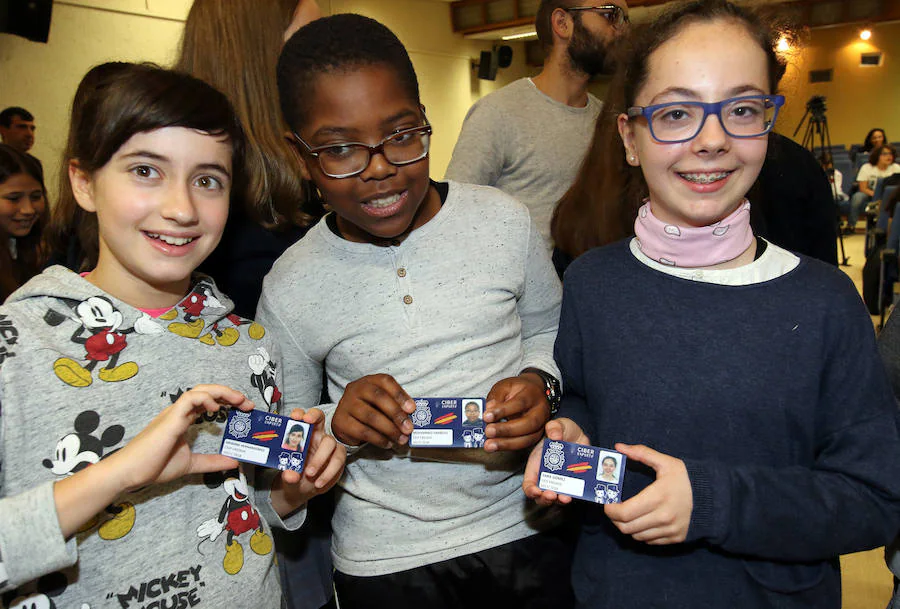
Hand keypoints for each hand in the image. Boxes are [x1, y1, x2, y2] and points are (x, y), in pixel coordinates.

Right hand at [107, 384, 253, 491]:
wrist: (129, 473)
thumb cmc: (154, 467)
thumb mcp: (190, 464)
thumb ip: (211, 462)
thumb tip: (234, 462)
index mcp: (183, 419)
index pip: (208, 402)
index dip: (227, 401)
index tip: (245, 409)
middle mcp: (179, 412)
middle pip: (206, 391)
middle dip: (229, 393)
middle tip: (247, 403)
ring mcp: (174, 413)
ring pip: (199, 390)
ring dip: (221, 392)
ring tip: (238, 400)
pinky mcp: (170, 418)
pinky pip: (189, 399)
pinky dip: (205, 399)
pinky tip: (216, 408)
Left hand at [272, 408, 346, 515]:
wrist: (303, 489)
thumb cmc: (295, 476)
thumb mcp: (288, 477)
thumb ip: (288, 476)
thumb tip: (290, 475)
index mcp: (302, 436)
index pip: (302, 419)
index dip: (300, 414)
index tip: (295, 416)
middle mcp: (316, 437)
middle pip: (320, 419)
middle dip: (314, 416)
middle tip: (307, 421)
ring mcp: (329, 446)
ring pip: (329, 443)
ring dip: (319, 458)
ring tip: (309, 474)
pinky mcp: (338, 457)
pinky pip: (338, 460)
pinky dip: (328, 472)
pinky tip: (318, 483)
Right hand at [331, 374, 414, 447]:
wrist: (345, 420)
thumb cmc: (370, 409)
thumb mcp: (382, 402)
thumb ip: (395, 405)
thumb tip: (412, 417)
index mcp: (369, 380)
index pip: (385, 381)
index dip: (400, 394)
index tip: (412, 409)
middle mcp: (356, 389)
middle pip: (378, 397)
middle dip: (396, 414)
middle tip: (409, 428)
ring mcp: (346, 404)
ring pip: (371, 416)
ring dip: (390, 430)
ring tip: (401, 439)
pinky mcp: (341, 422)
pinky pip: (363, 431)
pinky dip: (379, 439)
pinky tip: (388, 443)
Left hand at [483, 372, 549, 451]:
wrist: (533, 393)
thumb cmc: (517, 390)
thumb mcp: (505, 386)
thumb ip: (496, 396)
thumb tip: (488, 409)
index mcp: (532, 395)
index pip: (519, 403)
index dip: (503, 411)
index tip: (486, 416)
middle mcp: (540, 411)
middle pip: (527, 423)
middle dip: (506, 430)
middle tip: (488, 432)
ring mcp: (541, 425)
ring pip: (528, 438)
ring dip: (507, 443)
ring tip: (490, 445)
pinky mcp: (537, 435)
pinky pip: (525, 444)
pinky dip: (510, 447)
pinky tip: (497, 446)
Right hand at [522, 417, 589, 505]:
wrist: (578, 434)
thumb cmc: (563, 430)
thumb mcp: (558, 425)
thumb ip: (554, 427)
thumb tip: (555, 435)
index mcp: (536, 464)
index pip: (528, 482)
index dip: (530, 489)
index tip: (536, 491)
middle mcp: (546, 476)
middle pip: (540, 495)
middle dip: (544, 498)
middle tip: (551, 495)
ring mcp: (560, 481)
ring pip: (555, 498)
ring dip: (558, 501)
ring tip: (565, 498)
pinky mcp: (573, 482)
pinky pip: (571, 494)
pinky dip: (572, 496)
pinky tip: (575, 494)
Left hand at [604, 443, 692, 544]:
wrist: (712, 497)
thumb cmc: (686, 478)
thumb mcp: (665, 462)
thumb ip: (641, 453)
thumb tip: (619, 446)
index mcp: (658, 497)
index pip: (624, 513)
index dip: (610, 510)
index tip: (608, 503)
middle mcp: (663, 517)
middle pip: (626, 527)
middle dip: (615, 519)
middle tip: (614, 509)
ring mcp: (670, 530)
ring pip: (636, 536)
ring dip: (628, 526)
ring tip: (628, 514)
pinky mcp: (675, 538)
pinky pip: (649, 541)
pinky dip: (642, 533)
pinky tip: (643, 521)